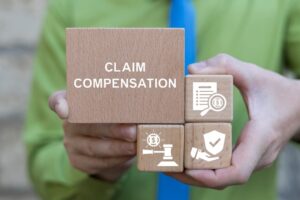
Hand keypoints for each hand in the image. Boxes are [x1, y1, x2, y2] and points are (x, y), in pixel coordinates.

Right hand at [49, 91, 136, 181]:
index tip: (64, 110)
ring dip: (117, 147)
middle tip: (133, 131)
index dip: (58, 104)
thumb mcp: (112, 108)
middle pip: (87, 126)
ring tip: (136, 145)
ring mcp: (71, 144)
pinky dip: (117, 159)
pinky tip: (130, 154)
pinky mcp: (77, 161)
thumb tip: (143, 107)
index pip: (57, 100)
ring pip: (93, 148)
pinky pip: (97, 162)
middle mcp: (68, 124)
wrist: (104, 146)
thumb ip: (120, 104)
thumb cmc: (110, 119)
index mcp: (74, 104)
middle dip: (112, 130)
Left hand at [167, 54, 299, 188]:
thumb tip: (192, 70)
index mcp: (260, 138)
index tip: (186, 168)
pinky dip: (203, 167)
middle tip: (163, 164)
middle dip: (190, 176)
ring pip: (221, 178)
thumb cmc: (278, 91)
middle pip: (221, 180)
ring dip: (193, 175)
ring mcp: (253, 159)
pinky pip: (224, 169)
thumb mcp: (253, 73)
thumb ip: (225, 66)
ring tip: (168, 163)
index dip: (209, 175)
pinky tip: (185, 156)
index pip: (237, 172)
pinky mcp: (248, 157)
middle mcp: (257, 156)